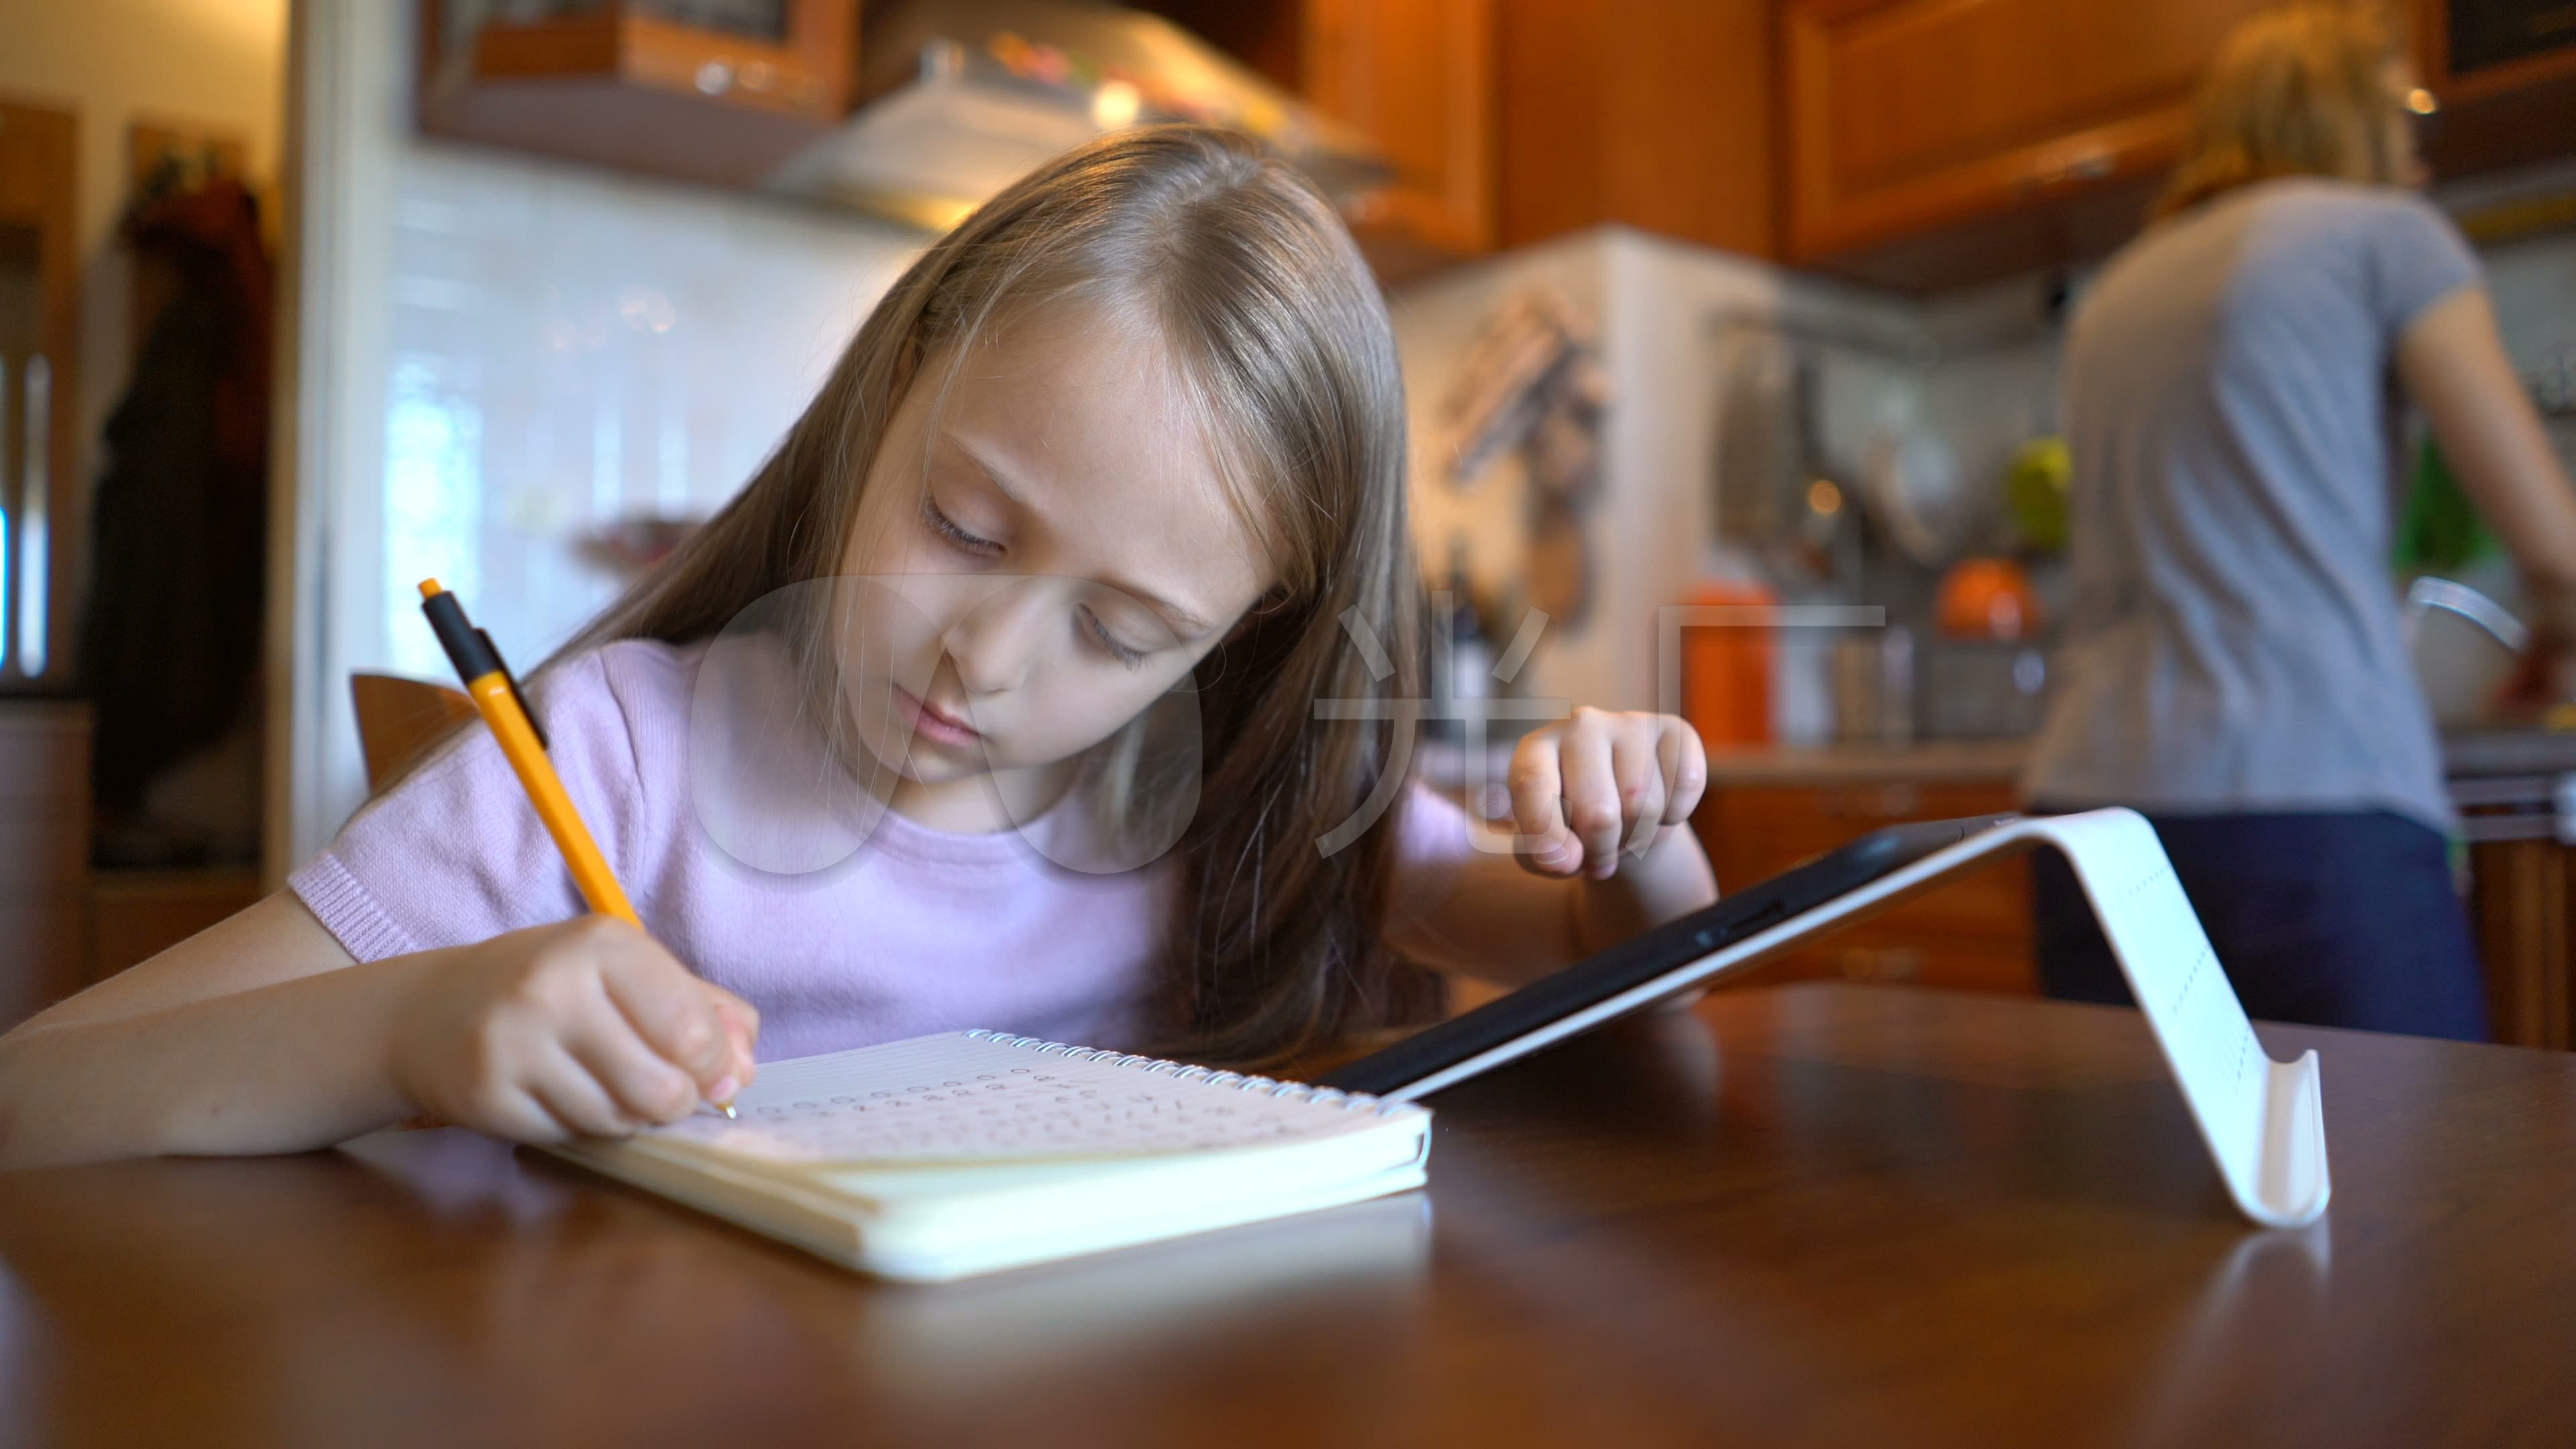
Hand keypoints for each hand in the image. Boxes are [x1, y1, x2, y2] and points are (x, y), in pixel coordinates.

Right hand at [388, 916, 758, 1142]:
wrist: (428, 1011)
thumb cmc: (550, 986)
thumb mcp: (627, 972)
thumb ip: (702, 1008)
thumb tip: (743, 1068)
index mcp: (603, 945)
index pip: (689, 1027)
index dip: (716, 1066)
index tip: (718, 1077)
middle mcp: (553, 989)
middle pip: (659, 1087)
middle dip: (676, 1102)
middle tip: (665, 1093)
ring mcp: (513, 1044)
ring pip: (617, 1121)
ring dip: (628, 1117)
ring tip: (606, 1085)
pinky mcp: (486, 1096)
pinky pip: (570, 1136)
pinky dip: (580, 1127)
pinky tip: (561, 1095)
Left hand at [1507, 708, 1708, 879]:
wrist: (1619, 805)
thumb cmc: (1571, 826)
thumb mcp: (1541, 845)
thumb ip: (1539, 853)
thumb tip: (1567, 858)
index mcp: (1535, 749)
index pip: (1534, 785)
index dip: (1546, 833)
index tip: (1559, 865)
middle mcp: (1580, 725)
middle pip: (1599, 811)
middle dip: (1601, 851)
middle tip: (1598, 856)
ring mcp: (1628, 723)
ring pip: (1645, 805)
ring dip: (1638, 838)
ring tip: (1624, 832)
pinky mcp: (1673, 729)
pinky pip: (1687, 783)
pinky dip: (1675, 814)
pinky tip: (1659, 809)